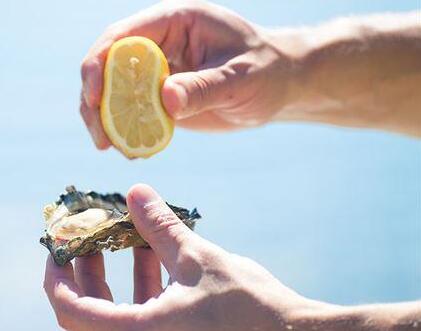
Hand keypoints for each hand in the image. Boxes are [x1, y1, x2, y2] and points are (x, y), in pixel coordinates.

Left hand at [44, 184, 321, 330]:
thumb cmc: (245, 304)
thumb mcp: (196, 258)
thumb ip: (160, 227)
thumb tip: (135, 192)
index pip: (72, 312)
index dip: (57, 277)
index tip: (57, 247)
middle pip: (90, 311)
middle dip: (86, 269)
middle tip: (90, 234)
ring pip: (118, 309)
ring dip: (118, 270)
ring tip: (126, 233)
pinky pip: (145, 310)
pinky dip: (143, 280)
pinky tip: (156, 249)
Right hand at [81, 0, 290, 148]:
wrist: (278, 86)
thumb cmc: (266, 71)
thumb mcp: (240, 77)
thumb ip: (204, 87)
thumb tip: (165, 100)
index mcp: (176, 22)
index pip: (124, 36)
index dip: (99, 63)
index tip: (93, 97)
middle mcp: (162, 44)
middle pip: (110, 66)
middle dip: (97, 100)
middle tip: (101, 138)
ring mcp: (161, 72)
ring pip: (118, 92)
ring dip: (108, 120)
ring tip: (112, 148)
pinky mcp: (166, 97)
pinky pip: (137, 112)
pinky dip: (129, 131)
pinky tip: (133, 150)